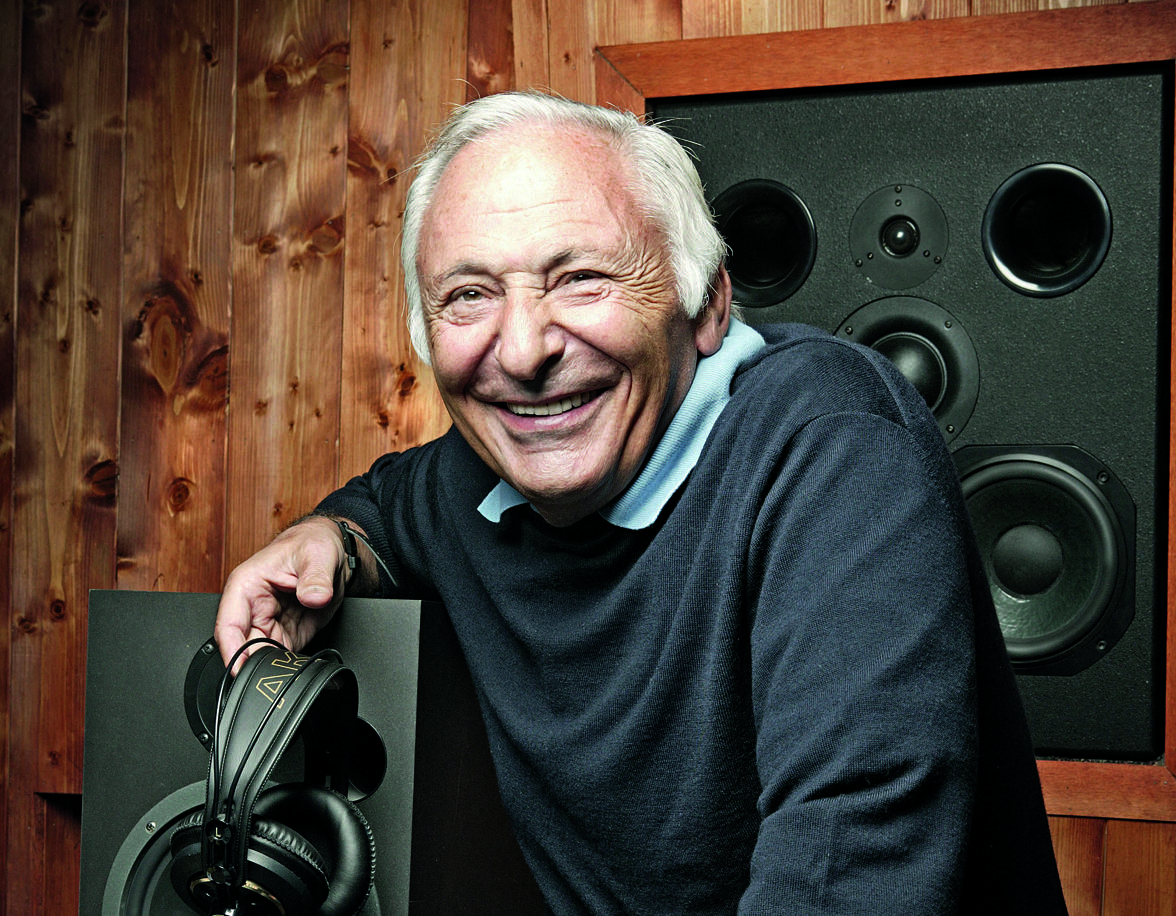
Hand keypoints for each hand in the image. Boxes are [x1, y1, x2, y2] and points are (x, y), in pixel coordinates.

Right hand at [215, 516, 348, 669]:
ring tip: (288, 667)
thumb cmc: (312, 545)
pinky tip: (297, 665)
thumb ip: (316, 578)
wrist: (331, 550)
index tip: (239, 669)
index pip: (228, 625)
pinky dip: (287, 665)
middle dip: (256, 665)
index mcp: (246, 586)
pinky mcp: (287, 634)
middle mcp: (253, 608)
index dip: (232, 650)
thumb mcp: (317, 554)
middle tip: (274, 673)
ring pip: (261, 656)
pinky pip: (282, 656)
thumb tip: (315, 596)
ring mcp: (269, 623)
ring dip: (272, 666)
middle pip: (244, 648)